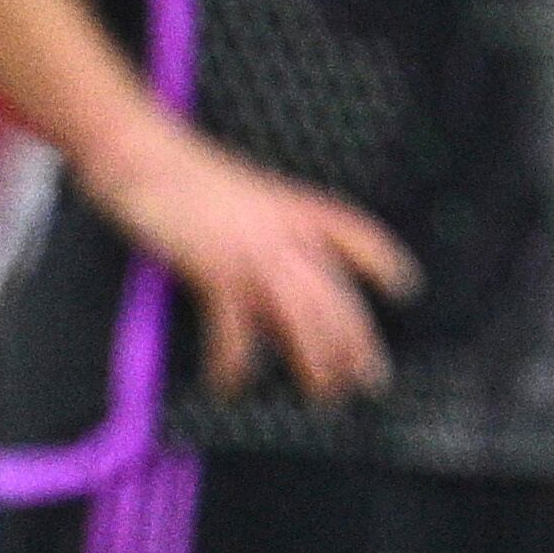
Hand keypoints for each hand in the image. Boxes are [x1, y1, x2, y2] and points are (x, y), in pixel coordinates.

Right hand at [76, 108, 416, 403]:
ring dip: (316, 362)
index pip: (357, 234)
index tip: (406, 288)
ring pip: (304, 318)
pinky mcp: (217, 269)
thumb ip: (275, 230)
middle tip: (369, 382)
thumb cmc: (191, 176)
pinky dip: (234, 362)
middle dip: (358, 343)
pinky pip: (236, 329)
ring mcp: (255, 251)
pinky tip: (232, 384)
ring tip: (323, 396)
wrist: (147, 156)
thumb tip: (288, 273)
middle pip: (336, 295)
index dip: (385, 261)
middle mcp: (288, 231)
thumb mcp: (249, 195)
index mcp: (299, 206)